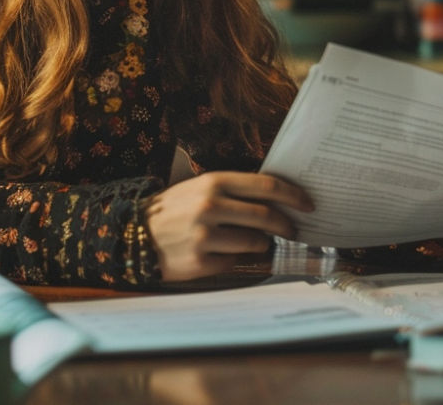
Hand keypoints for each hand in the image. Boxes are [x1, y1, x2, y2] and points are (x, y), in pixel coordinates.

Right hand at [144, 172, 313, 280]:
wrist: (134, 235)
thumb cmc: (173, 210)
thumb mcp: (199, 187)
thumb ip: (233, 191)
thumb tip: (275, 198)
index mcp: (214, 182)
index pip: (267, 185)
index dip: (293, 195)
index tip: (308, 203)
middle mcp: (211, 205)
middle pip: (267, 216)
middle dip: (287, 225)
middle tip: (294, 230)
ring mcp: (206, 235)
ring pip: (255, 241)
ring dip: (262, 243)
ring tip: (256, 242)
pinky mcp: (202, 261)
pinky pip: (234, 261)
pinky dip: (234, 258)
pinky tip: (221, 253)